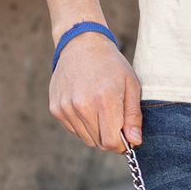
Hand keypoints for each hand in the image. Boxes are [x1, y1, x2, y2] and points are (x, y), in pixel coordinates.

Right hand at [49, 33, 142, 150]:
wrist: (81, 45)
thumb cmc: (111, 65)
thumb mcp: (131, 85)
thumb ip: (133, 116)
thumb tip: (135, 141)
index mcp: (104, 99)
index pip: (111, 142)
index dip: (122, 145)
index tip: (126, 138)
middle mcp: (82, 105)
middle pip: (99, 143)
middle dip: (110, 137)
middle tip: (115, 119)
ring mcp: (66, 107)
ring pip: (86, 139)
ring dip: (96, 131)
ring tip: (100, 109)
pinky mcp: (55, 108)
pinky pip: (74, 130)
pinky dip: (83, 124)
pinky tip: (87, 106)